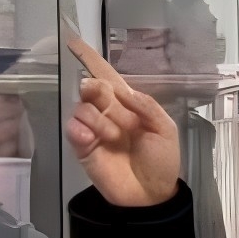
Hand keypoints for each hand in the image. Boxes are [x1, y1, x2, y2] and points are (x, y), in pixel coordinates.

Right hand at [61, 32, 181, 207]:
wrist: (151, 194)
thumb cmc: (162, 160)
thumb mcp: (165, 129)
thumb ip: (146, 105)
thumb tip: (122, 90)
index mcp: (128, 104)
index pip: (108, 76)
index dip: (91, 60)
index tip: (74, 43)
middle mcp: (108, 112)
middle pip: (91, 87)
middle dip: (98, 91)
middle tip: (114, 109)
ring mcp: (94, 129)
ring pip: (83, 107)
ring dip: (100, 119)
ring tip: (116, 137)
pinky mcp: (83, 147)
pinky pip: (74, 128)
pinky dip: (81, 129)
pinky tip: (92, 138)